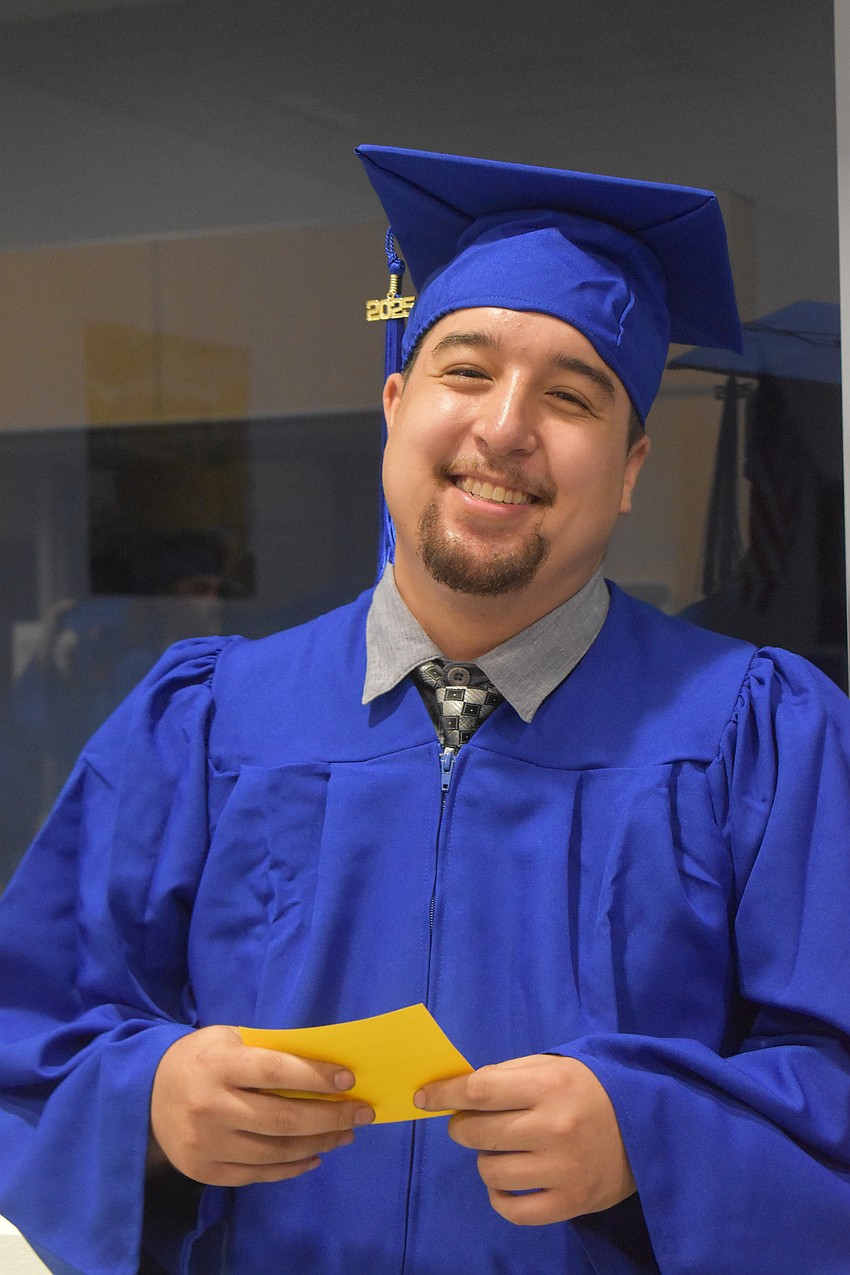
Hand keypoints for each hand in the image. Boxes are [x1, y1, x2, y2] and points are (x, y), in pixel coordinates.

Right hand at [149, 1025, 373, 1185]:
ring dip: (318, 1143)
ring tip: (345, 1134)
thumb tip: (325, 1067)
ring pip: (274, 1151)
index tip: (349, 1080)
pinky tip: (314, 1155)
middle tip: (363, 1113)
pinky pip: (258, 1174)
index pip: (275, 1071)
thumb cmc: (201, 1058)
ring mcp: (206, 1144)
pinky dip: (291, 1167)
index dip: (315, 1076)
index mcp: (218, 1065)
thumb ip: (268, 1051)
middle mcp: (210, 1107)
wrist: (145, 1094)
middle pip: (282, 1118)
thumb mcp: (229, 1039)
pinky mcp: (204, 1171)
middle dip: (330, 1116)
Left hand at [415, 1054, 633, 1224]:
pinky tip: (506, 1182)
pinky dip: (499, 1196)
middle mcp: (553, 1128)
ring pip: (490, 1171)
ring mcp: (561, 1170)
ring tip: (500, 1149)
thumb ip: (508, 1075)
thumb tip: (459, 1089)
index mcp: (548, 1087)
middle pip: (478, 1132)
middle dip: (461, 1126)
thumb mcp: (553, 1068)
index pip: (480, 1091)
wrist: (648, 1128)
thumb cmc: (590, 1090)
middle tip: (468, 1123)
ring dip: (484, 1159)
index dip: (444, 1094)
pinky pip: (513, 1210)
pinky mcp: (570, 1204)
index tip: (423, 1097)